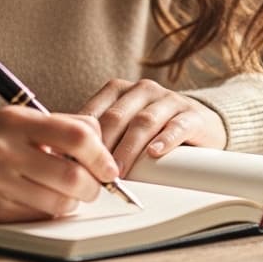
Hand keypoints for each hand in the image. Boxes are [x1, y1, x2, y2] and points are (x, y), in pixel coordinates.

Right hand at [0, 107, 118, 222]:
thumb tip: (97, 138)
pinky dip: (48, 212)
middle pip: (73, 175)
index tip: (108, 166)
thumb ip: (53, 126)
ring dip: (72, 202)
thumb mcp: (11, 119)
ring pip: (58, 202)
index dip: (101, 155)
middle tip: (94, 186)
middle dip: (93, 186)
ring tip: (66, 194)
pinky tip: (42, 201)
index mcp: (15, 122)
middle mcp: (5, 150)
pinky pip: (36, 216)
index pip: (76, 136)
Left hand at [78, 78, 226, 175]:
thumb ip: (98, 137)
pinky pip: (176, 126)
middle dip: (103, 146)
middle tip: (93, 171)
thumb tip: (63, 160)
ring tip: (119, 170)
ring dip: (129, 148)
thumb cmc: (151, 129)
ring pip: (144, 122)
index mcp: (119, 90)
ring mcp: (168, 100)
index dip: (83, 137)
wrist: (198, 123)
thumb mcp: (122, 126)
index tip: (72, 161)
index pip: (95, 110)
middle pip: (117, 116)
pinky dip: (164, 140)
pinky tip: (154, 153)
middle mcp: (143, 90)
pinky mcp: (192, 115)